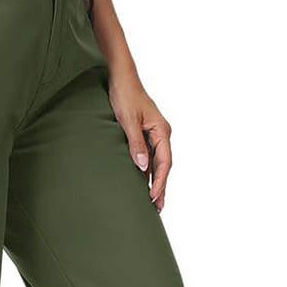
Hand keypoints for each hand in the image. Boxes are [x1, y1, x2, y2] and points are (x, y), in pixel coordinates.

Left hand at [109, 71, 172, 210]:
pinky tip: (144, 182)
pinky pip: (149, 156)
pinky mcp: (145, 134)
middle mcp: (161, 134)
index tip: (153, 197)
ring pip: (157, 163)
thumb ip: (135, 144)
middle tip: (158, 208)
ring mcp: (154, 134)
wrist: (121, 78)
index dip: (160, 181)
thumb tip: (143, 168)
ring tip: (153, 202)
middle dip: (161, 187)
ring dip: (155, 181)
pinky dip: (148, 171)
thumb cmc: (125, 95)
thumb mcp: (128, 120)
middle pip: (164, 166)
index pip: (164, 162)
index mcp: (161, 131)